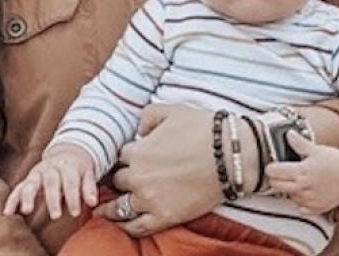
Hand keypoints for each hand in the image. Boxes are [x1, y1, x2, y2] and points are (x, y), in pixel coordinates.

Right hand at [3, 144, 97, 219]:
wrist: (66, 152)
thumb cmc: (77, 168)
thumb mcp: (87, 173)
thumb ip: (89, 188)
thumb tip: (93, 203)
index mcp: (68, 166)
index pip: (70, 182)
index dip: (73, 198)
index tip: (75, 213)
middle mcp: (51, 168)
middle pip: (51, 183)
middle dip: (53, 200)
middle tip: (56, 216)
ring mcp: (37, 173)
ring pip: (31, 184)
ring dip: (28, 198)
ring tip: (27, 211)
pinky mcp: (28, 179)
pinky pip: (18, 189)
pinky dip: (12, 200)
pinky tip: (7, 212)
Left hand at [96, 104, 242, 236]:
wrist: (232, 156)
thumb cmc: (205, 130)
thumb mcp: (174, 110)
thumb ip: (149, 115)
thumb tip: (139, 130)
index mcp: (139, 152)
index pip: (123, 156)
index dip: (132, 156)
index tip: (138, 158)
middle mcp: (139, 177)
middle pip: (120, 180)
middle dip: (125, 178)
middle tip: (131, 180)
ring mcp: (150, 199)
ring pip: (120, 207)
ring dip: (112, 207)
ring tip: (106, 210)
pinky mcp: (164, 217)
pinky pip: (136, 227)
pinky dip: (126, 227)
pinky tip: (122, 225)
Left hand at [264, 133, 338, 214]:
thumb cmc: (334, 162)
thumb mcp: (317, 150)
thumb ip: (300, 144)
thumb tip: (289, 134)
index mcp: (303, 171)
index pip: (275, 172)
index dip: (271, 168)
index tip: (272, 166)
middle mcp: (304, 187)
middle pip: (277, 186)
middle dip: (276, 179)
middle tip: (283, 173)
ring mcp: (309, 199)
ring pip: (289, 196)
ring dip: (290, 189)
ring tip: (301, 180)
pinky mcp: (315, 208)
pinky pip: (299, 206)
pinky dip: (301, 200)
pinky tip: (308, 191)